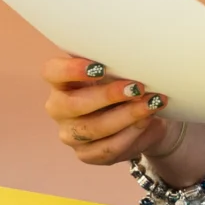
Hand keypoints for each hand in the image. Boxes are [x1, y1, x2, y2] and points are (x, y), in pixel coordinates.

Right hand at [40, 53, 193, 170]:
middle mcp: (59, 108)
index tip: (100, 66)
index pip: (52, 72)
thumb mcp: (120, 68)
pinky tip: (147, 122)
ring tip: (152, 104)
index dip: (71, 70)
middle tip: (137, 87)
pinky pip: (107, 148)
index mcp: (61, 81)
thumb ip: (118, 60)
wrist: (144, 117)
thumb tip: (137, 50)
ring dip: (127, 116)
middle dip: (108, 96)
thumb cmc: (125, 83)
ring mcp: (70, 134)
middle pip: (73, 105)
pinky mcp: (86, 154)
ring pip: (94, 129)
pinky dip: (131, 134)